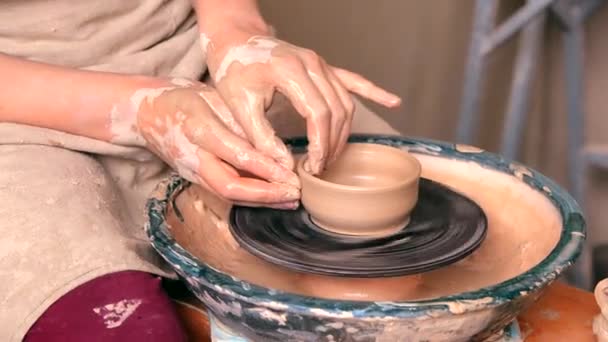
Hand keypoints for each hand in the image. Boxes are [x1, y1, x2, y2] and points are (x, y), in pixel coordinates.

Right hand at [133, 82, 300, 208]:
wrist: (147, 114)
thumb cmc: (184, 100)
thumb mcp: (213, 98)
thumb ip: (238, 121)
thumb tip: (272, 145)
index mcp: (199, 129)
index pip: (237, 155)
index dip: (266, 168)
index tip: (291, 172)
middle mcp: (195, 158)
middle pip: (231, 187)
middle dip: (266, 194)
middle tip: (295, 193)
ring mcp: (193, 173)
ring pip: (229, 195)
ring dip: (262, 201)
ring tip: (291, 200)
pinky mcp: (197, 180)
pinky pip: (226, 193)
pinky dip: (252, 199)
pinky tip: (274, 199)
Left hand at [204, 33, 401, 174]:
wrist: (236, 39)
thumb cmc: (233, 70)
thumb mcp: (239, 107)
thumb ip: (262, 138)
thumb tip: (285, 166)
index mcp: (291, 72)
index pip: (318, 114)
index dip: (321, 144)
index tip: (315, 166)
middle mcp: (313, 64)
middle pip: (337, 110)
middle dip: (333, 144)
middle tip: (322, 168)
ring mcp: (321, 63)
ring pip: (346, 102)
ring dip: (344, 131)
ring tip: (334, 156)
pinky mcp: (323, 66)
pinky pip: (353, 81)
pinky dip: (373, 93)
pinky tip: (393, 102)